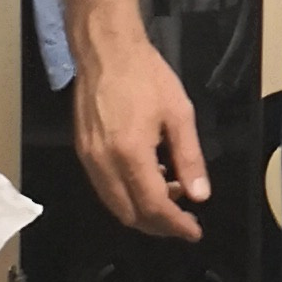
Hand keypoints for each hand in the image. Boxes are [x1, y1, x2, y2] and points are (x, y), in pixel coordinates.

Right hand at [72, 31, 208, 240]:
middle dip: (159, 225)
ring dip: (142, 211)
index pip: (154, 206)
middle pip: (130, 214)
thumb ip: (189, 158)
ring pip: (114, 204)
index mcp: (130, 154)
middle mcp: (103, 162)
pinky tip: (148, 179)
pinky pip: (104, 188)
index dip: (175, 225)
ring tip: (171, 197)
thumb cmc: (146, 75)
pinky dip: (126, 195)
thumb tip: (199, 195)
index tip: (194, 231)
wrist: (105, 50)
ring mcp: (88, 158)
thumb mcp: (179, 114)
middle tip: (184, 221)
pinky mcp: (82, 150)